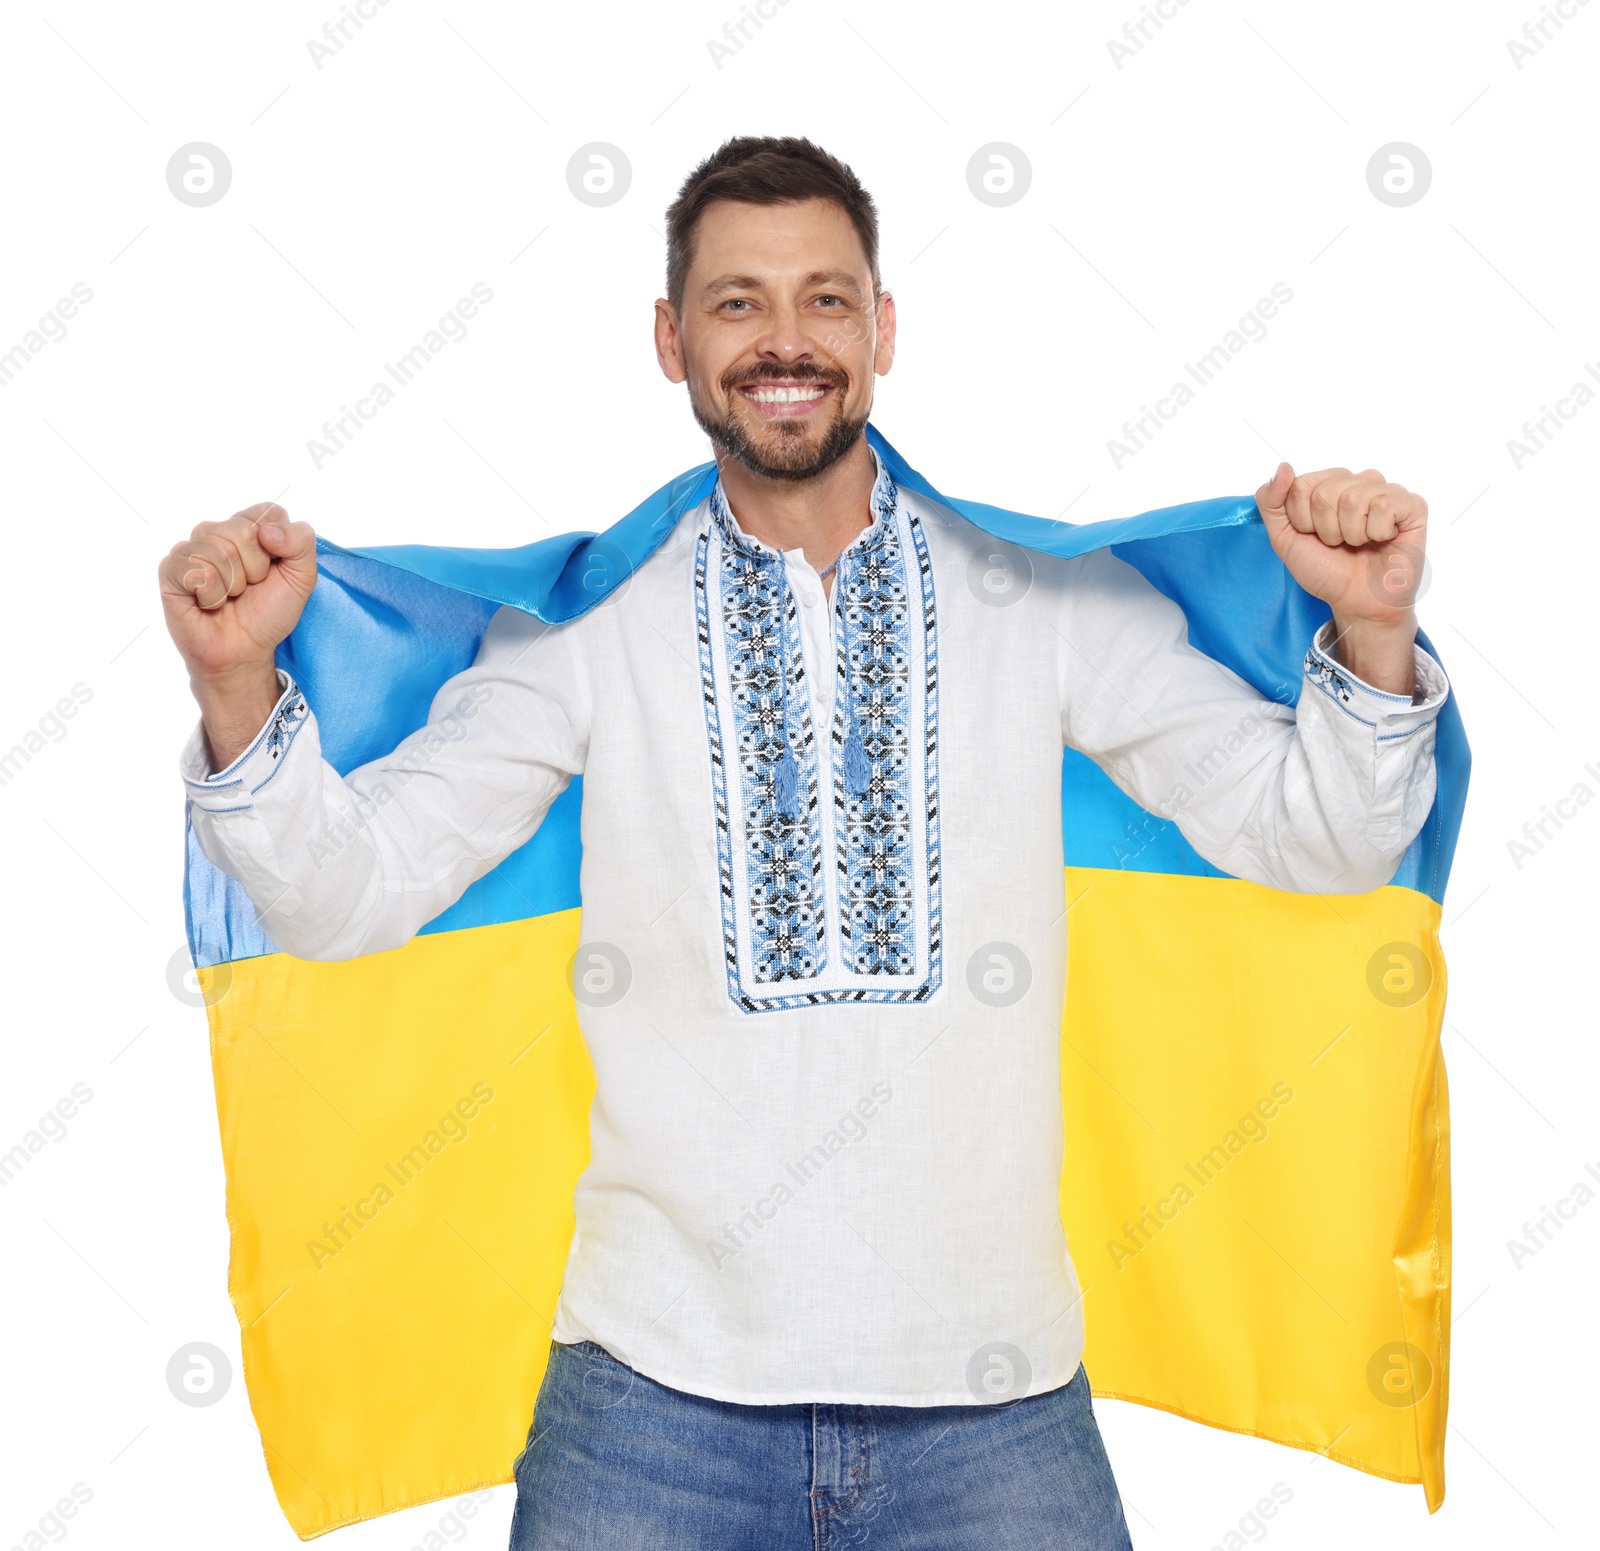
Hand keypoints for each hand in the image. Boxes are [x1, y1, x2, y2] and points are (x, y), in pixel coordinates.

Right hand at [159, 503, 316, 766]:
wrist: (243, 651)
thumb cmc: (268, 614)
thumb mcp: (301, 578)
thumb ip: (301, 542)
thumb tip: (268, 529)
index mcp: (249, 528)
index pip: (267, 512)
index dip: (277, 545)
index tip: (273, 571)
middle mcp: (218, 533)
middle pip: (244, 531)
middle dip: (256, 569)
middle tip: (248, 590)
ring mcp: (192, 549)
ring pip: (220, 550)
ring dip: (234, 585)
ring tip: (228, 598)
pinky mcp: (171, 569)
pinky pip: (198, 571)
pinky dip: (212, 595)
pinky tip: (207, 603)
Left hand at [1255, 464, 1425, 696]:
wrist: (1356, 601)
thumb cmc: (1326, 569)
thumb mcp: (1284, 538)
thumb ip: (1271, 502)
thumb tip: (1282, 467)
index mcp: (1328, 484)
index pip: (1300, 486)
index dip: (1302, 520)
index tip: (1314, 537)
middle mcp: (1358, 482)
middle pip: (1325, 493)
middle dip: (1326, 529)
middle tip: (1339, 544)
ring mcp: (1386, 491)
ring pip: (1353, 498)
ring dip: (1350, 534)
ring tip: (1360, 544)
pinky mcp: (1412, 505)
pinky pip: (1384, 505)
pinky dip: (1376, 532)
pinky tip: (1382, 540)